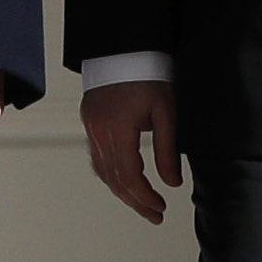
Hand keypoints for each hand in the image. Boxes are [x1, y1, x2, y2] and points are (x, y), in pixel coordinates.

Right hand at [81, 77, 183, 223]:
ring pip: (103, 171)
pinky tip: (123, 182)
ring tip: (142, 204)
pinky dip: (110, 174)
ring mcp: (91, 127)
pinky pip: (96, 157)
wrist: (124, 47)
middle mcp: (99, 131)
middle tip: (155, 214)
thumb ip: (168, 150)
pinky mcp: (90, 121)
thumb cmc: (148, 74)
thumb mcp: (166, 112)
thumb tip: (172, 182)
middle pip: (114, 179)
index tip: (160, 207)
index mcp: (118, 129)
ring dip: (122, 191)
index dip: (144, 197)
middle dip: (135, 201)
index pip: (129, 176)